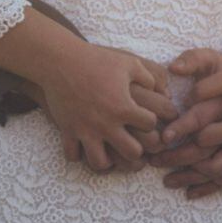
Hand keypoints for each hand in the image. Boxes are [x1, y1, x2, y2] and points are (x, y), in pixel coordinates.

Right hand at [27, 40, 178, 173]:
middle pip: (133, 152)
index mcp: (123, 107)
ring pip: (101, 163)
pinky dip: (79, 154)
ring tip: (109, 149)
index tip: (144, 115)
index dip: (151, 120)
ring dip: (108, 159)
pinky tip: (84, 144)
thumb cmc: (96, 59)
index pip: (151, 125)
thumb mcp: (129, 62)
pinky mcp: (67, 130)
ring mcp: (86, 130)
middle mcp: (106, 123)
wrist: (60, 60)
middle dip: (137, 148)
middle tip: (132, 139)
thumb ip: (149, 77)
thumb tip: (161, 91)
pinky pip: (72, 156)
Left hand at [158, 49, 221, 197]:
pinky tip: (201, 187)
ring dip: (199, 182)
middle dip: (182, 166)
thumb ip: (205, 86)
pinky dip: (221, 186)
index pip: (205, 138)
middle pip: (213, 165)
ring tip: (172, 180)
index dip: (183, 136)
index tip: (163, 137)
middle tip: (157, 162)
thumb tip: (183, 97)